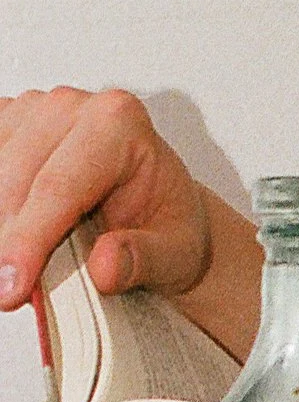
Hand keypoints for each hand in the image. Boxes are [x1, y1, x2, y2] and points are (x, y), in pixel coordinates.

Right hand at [0, 86, 215, 316]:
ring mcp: (30, 111)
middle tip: (10, 295)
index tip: (10, 291)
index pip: (58, 187)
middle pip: (14, 183)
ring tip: (16, 269)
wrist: (154, 208)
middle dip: (6, 243)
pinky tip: (9, 237)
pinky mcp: (6, 125)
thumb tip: (106, 266)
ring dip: (0, 227)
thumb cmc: (165, 224)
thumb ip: (145, 259)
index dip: (27, 241)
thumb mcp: (177, 253)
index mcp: (118, 123)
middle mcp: (70, 107)